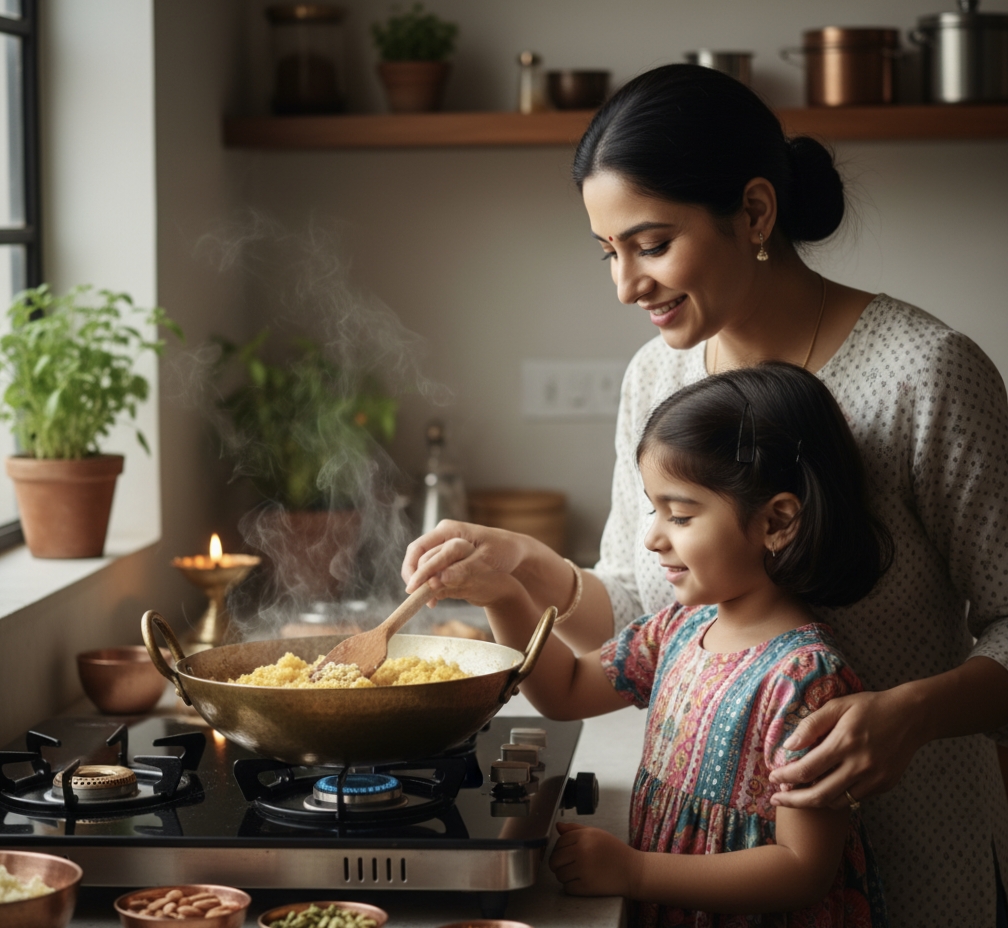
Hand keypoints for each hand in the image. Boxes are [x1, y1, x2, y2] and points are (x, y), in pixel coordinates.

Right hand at [402, 521, 531, 601]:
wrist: (514, 550)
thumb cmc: (503, 551)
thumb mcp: (485, 561)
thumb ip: (463, 569)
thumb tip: (439, 579)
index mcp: (449, 530)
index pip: (419, 548)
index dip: (412, 569)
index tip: (413, 589)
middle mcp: (443, 535)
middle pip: (416, 556)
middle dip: (414, 577)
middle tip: (416, 598)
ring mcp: (444, 544)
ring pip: (422, 563)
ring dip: (421, 582)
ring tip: (428, 601)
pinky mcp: (448, 556)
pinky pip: (432, 568)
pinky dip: (430, 582)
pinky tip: (435, 598)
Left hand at [548, 822, 638, 896]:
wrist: (633, 871)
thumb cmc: (615, 851)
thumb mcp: (596, 833)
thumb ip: (575, 829)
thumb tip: (558, 826)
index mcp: (584, 836)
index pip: (559, 842)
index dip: (560, 849)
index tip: (566, 854)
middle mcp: (582, 851)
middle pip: (555, 860)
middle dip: (559, 864)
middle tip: (569, 865)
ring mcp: (584, 870)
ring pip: (559, 875)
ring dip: (565, 876)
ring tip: (578, 873)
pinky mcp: (586, 886)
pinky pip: (567, 888)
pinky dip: (572, 887)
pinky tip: (582, 882)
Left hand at [769, 687, 924, 809]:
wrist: (911, 717)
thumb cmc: (870, 707)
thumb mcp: (838, 706)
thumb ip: (812, 725)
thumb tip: (788, 746)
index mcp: (844, 742)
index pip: (807, 769)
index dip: (786, 776)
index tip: (772, 777)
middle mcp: (860, 765)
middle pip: (819, 794)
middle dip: (793, 801)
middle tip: (776, 800)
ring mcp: (874, 779)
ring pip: (836, 802)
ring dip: (813, 802)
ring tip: (796, 796)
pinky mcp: (884, 786)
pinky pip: (853, 798)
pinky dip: (835, 798)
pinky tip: (823, 790)